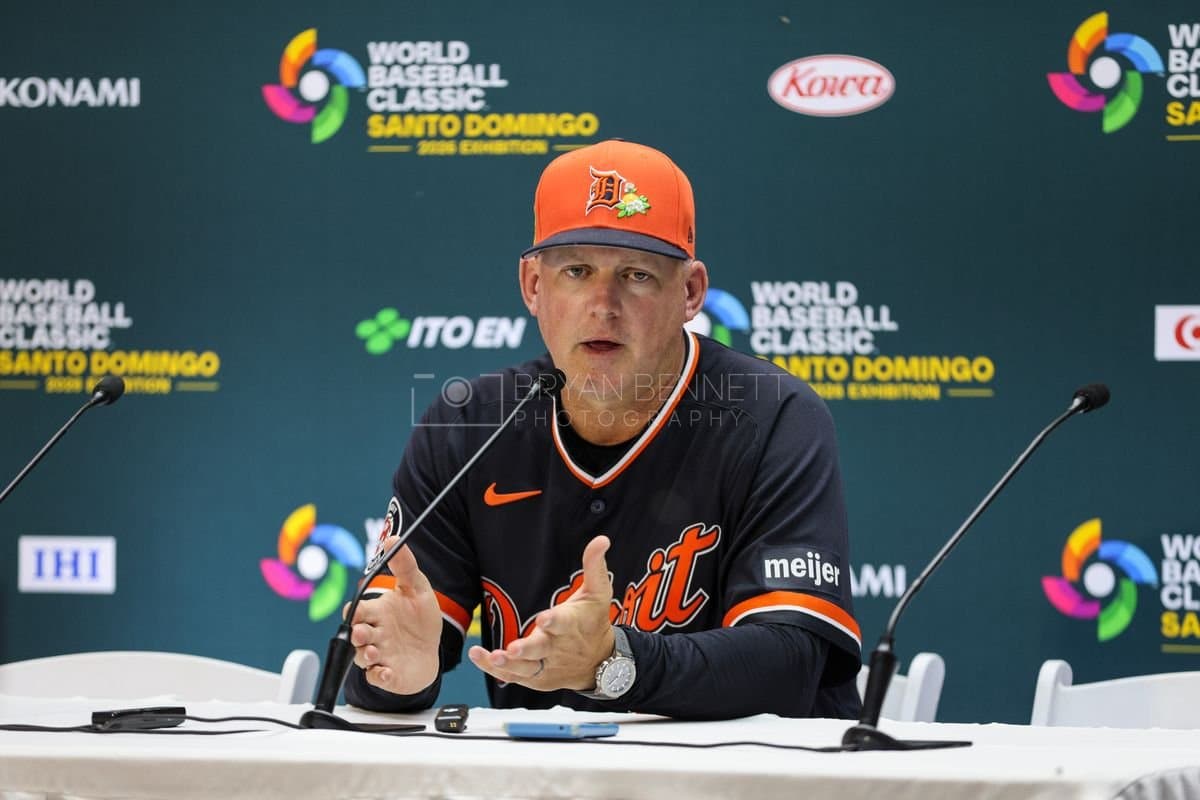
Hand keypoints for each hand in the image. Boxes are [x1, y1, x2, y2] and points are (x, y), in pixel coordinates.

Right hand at [349, 537, 441, 694]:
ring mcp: (380, 655)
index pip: (357, 611)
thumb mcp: (416, 588)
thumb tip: (392, 538)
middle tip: (362, 633)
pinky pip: (377, 677)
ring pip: (362, 657)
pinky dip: (379, 676)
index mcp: (378, 612)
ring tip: (373, 652)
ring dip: (365, 655)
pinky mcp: (388, 674)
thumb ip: (405, 565)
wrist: (433, 647)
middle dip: (356, 635)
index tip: (355, 612)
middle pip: (356, 635)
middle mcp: (375, 634)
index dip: (353, 612)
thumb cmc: (419, 618)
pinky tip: (387, 673)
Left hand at [468, 534, 614, 690]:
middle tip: (513, 649)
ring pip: (525, 667)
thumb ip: (594, 566)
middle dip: (527, 650)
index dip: (554, 621)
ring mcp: (547, 665)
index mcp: (572, 625)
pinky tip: (480, 658)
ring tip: (492, 657)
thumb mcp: (598, 594)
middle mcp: (558, 647)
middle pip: (541, 650)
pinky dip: (496, 670)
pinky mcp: (536, 678)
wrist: (602, 663)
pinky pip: (514, 676)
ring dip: (508, 664)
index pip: (563, 622)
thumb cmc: (594, 623)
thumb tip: (601, 539)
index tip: (544, 619)